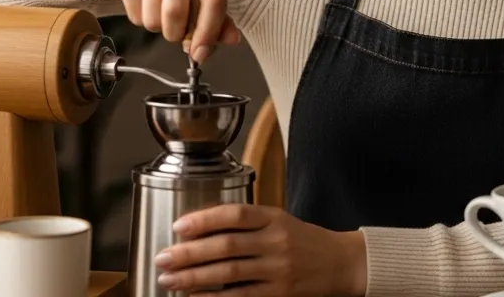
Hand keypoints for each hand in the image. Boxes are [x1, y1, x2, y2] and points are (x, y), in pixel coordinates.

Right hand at [64, 0, 241, 61]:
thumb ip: (219, 20)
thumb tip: (232, 39)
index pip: (215, 0)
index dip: (208, 32)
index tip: (200, 52)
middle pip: (178, 12)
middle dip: (175, 33)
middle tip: (174, 30)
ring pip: (154, 18)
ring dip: (157, 27)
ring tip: (157, 10)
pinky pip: (136, 15)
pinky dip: (140, 19)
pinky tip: (142, 3)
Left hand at [154, 204, 367, 295]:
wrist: (341, 263)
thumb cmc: (304, 241)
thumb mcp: (280, 222)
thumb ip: (248, 223)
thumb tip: (200, 229)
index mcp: (274, 218)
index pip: (235, 214)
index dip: (204, 219)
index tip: (179, 226)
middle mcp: (276, 242)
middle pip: (226, 246)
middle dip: (188, 253)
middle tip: (163, 258)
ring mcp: (278, 269)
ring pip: (228, 274)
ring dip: (193, 278)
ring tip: (169, 281)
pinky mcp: (278, 293)